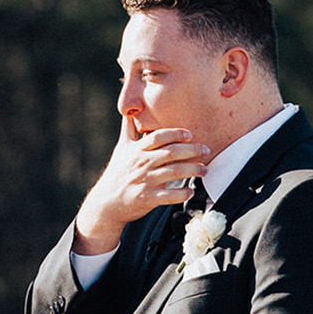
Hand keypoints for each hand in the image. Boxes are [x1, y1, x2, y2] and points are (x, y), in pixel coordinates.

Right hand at [73, 116, 208, 254]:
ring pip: (174, 172)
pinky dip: (182, 193)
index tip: (190, 134)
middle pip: (171, 152)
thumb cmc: (117, 173)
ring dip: (193, 170)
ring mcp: (145, 181)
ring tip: (204, 169)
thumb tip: (130, 111)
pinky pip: (169, 195)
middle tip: (206, 150)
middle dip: (192, 150)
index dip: (175, 134)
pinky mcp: (147, 198)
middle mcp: (142, 163)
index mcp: (137, 150)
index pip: (158, 137)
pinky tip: (190, 192)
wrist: (106, 202)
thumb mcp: (121, 149)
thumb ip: (129, 129)